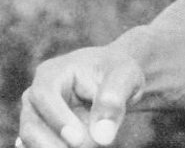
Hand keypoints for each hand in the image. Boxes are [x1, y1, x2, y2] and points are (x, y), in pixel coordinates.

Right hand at [18, 46, 144, 147]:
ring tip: (92, 146)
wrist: (119, 80)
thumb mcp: (126, 76)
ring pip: (34, 140)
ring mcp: (38, 115)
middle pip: (31, 124)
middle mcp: (37, 95)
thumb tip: (102, 136)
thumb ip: (114, 100)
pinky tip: (83, 147)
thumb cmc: (121, 71)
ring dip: (58, 147)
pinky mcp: (45, 132)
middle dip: (53, 142)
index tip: (79, 139)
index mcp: (53, 72)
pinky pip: (44, 145)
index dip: (59, 119)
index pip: (45, 95)